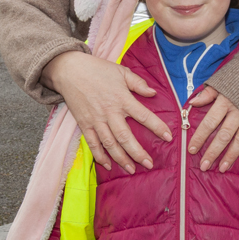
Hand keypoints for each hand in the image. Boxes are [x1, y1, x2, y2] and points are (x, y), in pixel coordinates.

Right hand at [41, 51, 171, 172]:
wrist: (70, 71)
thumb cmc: (98, 70)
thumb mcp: (122, 72)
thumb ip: (138, 83)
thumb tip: (153, 93)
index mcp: (122, 99)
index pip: (143, 116)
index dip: (157, 127)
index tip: (168, 137)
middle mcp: (110, 112)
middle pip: (126, 137)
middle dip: (138, 152)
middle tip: (149, 164)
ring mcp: (96, 120)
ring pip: (110, 144)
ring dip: (121, 158)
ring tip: (131, 169)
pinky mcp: (84, 124)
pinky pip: (92, 143)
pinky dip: (99, 155)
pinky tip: (107, 165)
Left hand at [187, 85, 238, 171]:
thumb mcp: (223, 79)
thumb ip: (208, 92)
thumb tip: (193, 102)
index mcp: (226, 100)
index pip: (209, 122)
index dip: (200, 137)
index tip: (192, 149)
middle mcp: (238, 111)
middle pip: (224, 135)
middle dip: (213, 152)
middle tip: (204, 166)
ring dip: (231, 155)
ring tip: (222, 168)